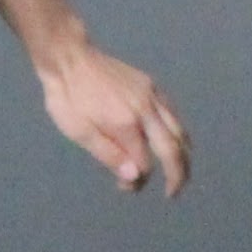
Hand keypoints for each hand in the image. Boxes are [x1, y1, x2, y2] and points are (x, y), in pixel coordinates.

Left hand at [38, 40, 193, 195]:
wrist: (69, 58)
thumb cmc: (67, 98)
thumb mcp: (79, 132)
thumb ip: (109, 155)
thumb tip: (136, 176)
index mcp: (126, 125)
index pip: (144, 163)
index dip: (138, 180)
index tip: (125, 187)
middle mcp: (146, 110)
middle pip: (172, 149)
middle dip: (177, 175)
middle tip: (173, 193)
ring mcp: (151, 96)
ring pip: (179, 130)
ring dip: (184, 155)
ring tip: (181, 172)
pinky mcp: (151, 86)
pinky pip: (172, 114)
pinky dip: (178, 132)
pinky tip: (174, 141)